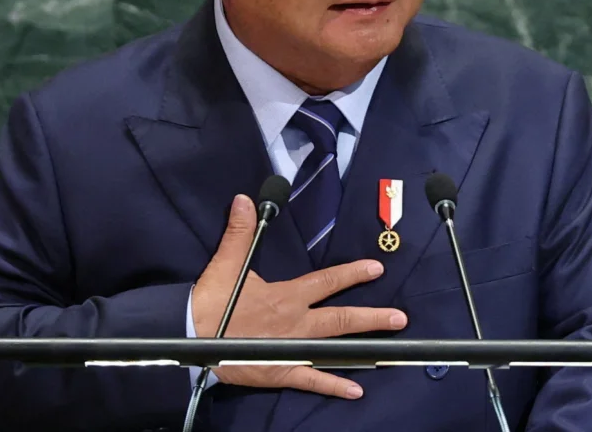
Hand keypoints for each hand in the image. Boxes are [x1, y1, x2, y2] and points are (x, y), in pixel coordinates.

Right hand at [192, 194, 407, 398]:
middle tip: (400, 318)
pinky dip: (333, 385)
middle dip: (372, 317)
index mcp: (287, 296)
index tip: (377, 269)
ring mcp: (292, 349)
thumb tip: (245, 200)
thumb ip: (241, 232)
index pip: (326, 282)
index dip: (352, 274)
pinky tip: (356, 391)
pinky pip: (311, 380)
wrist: (190, 336)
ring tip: (390, 349)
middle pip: (341, 319)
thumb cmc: (212, 302)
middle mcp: (297, 323)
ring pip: (334, 348)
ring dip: (362, 348)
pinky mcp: (281, 371)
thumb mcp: (227, 263)